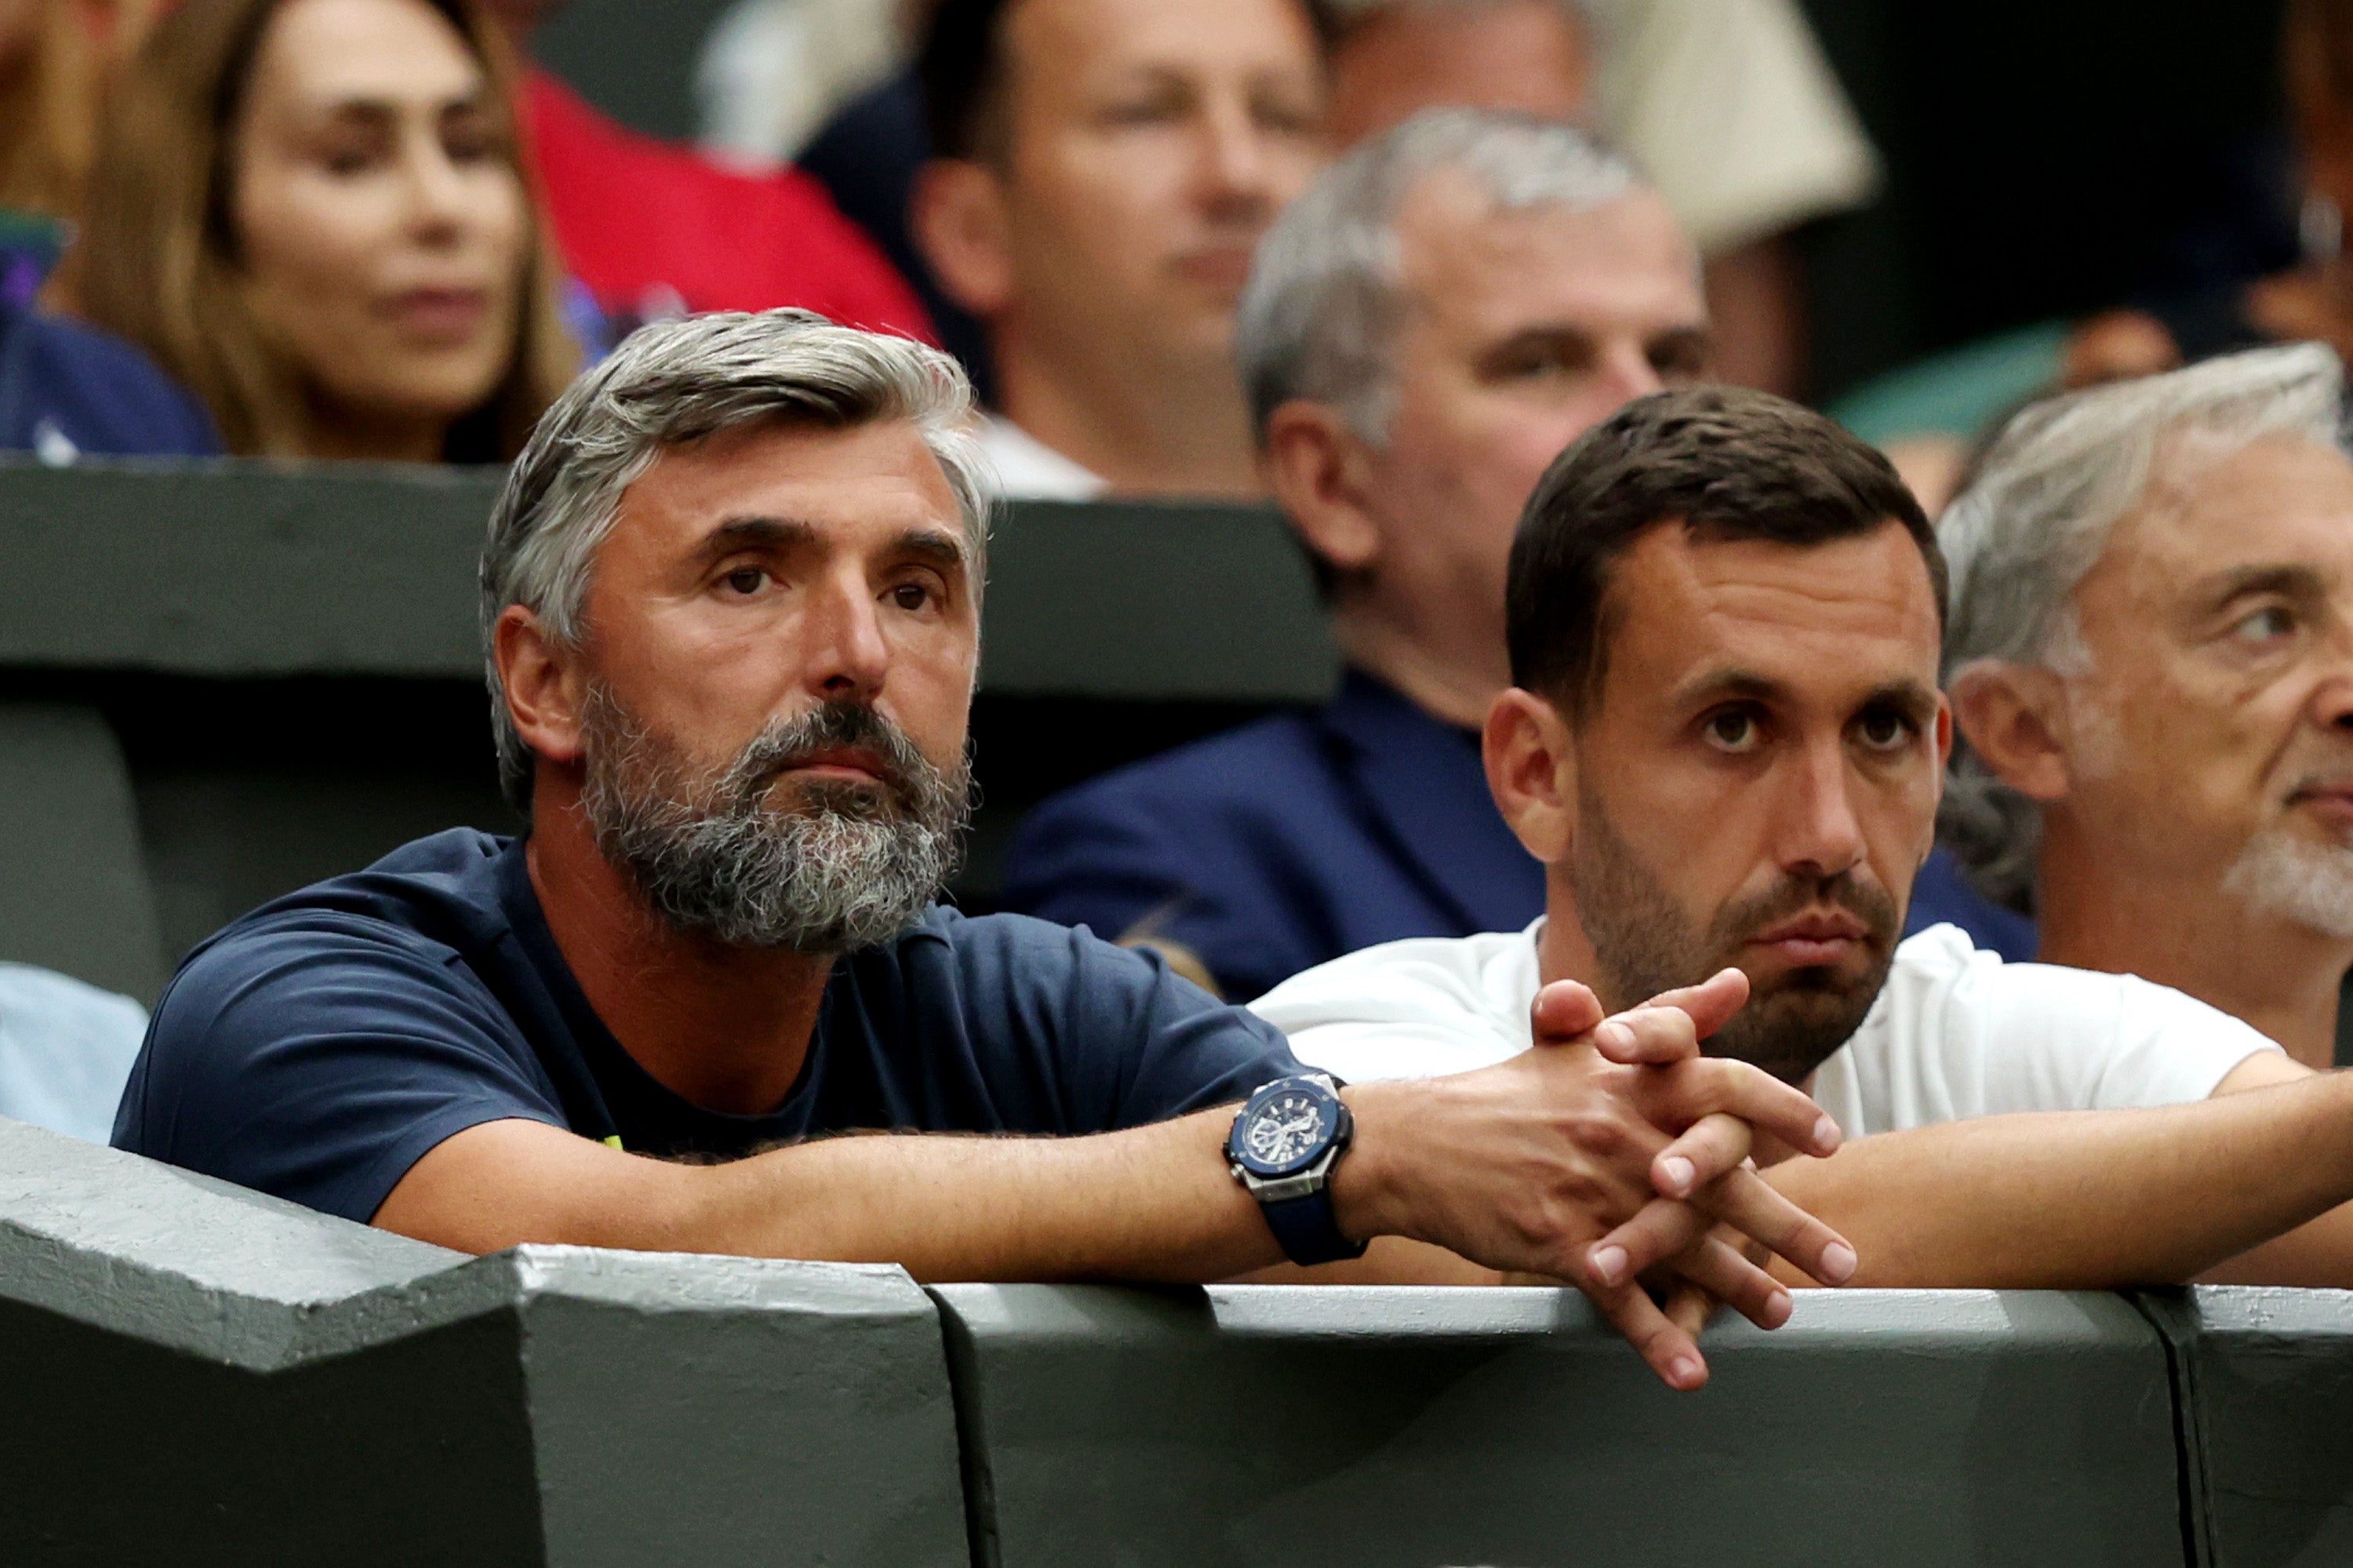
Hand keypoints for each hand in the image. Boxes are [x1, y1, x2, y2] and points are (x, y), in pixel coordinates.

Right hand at [1336, 969, 1852, 1389]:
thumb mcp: (1582, 1044)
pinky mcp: (1561, 1242)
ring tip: (1783, 1314)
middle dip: (1788, 1225)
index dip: (1781, 1113)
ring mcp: (1592, 1191)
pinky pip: (1621, 1298)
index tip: (1830, 1141)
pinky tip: (1691, 1373)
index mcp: (1631, 1082)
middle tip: (1845, 1261)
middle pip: (1723, 1182)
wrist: (1419, 1141)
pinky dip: (1657, 1339)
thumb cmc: (1507, 1093)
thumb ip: (1667, 1018)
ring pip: (1684, 1247)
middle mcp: (1621, 1133)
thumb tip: (1733, 983)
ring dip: (1739, 1287)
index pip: (1724, 1087)